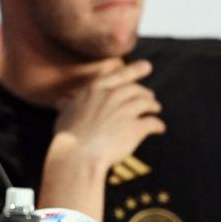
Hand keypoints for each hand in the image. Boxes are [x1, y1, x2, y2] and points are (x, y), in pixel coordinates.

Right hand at [50, 59, 164, 172]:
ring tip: (155, 109)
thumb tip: (61, 101)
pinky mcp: (136, 128)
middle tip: (150, 97)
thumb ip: (68, 105)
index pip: (119, 74)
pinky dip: (158, 125)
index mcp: (96, 89)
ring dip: (153, 106)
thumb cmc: (68, 137)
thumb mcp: (65, 114)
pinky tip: (160, 129)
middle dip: (145, 92)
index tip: (146, 66)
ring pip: (146, 103)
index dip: (135, 69)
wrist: (78, 155)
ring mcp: (126, 110)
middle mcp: (113, 95)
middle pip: (136, 89)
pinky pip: (152, 123)